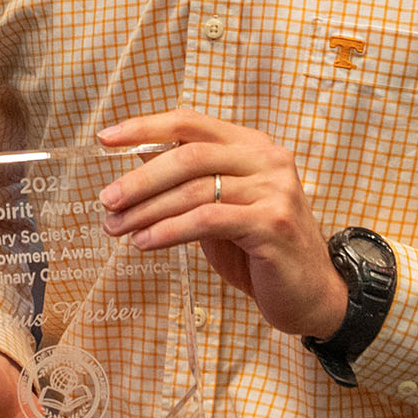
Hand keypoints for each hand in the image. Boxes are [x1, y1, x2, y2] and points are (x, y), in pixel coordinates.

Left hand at [97, 108, 349, 340]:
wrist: (312, 294)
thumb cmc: (260, 251)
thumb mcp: (223, 208)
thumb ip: (191, 184)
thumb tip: (135, 168)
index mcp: (253, 146)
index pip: (192, 123)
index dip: (146, 127)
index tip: (106, 138)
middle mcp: (268, 159)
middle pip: (189, 154)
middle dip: (140, 177)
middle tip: (106, 199)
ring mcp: (274, 190)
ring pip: (195, 189)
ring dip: (147, 210)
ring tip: (116, 228)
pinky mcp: (272, 224)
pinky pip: (208, 220)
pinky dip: (169, 230)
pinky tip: (144, 243)